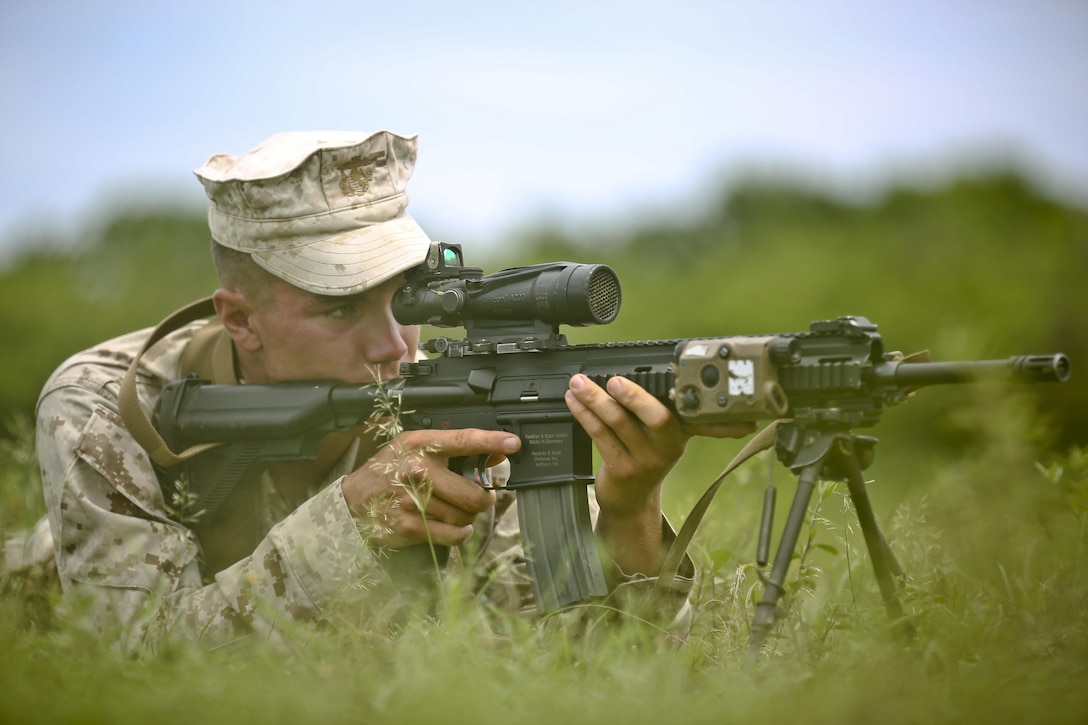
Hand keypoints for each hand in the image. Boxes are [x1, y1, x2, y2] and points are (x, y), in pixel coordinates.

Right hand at [341, 428, 519, 547]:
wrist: (353, 500)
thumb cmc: (389, 471)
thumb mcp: (416, 449)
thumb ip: (455, 451)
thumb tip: (496, 456)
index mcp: (421, 445)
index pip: (463, 440)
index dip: (491, 441)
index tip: (513, 443)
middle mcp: (417, 470)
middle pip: (472, 494)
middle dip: (483, 499)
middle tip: (480, 498)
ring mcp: (412, 500)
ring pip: (463, 516)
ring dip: (466, 517)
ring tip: (455, 510)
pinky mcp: (409, 526)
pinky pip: (452, 535)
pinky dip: (460, 534)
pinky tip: (454, 527)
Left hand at [564, 374, 753, 573]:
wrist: (632, 501)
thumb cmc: (643, 459)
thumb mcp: (658, 437)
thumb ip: (650, 410)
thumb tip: (625, 371)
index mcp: (681, 432)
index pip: (675, 406)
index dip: (663, 388)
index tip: (647, 369)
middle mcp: (669, 447)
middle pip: (656, 416)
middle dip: (633, 395)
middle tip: (613, 380)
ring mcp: (647, 461)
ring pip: (621, 423)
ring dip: (596, 399)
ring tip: (579, 384)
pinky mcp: (623, 470)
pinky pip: (601, 437)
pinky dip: (585, 416)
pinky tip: (574, 403)